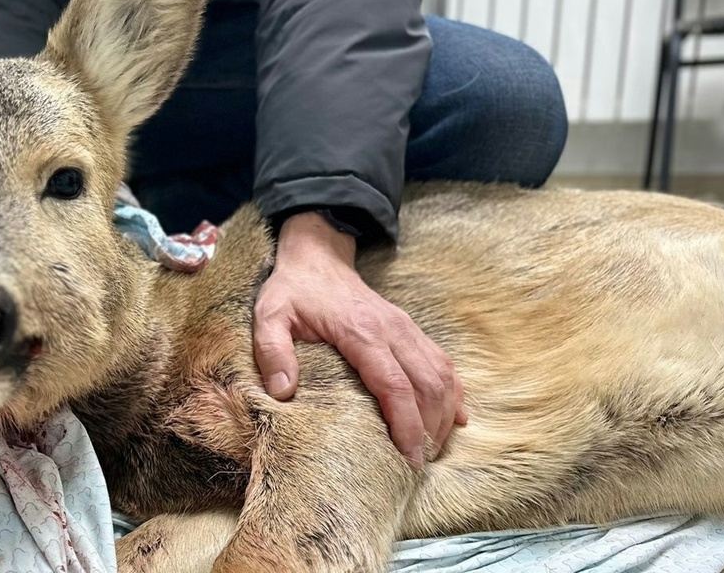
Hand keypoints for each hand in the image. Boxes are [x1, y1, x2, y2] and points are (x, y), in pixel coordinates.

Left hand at [253, 212, 466, 466]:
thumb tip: (283, 392)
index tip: (408, 457)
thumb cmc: (293, 291)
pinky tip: (454, 419)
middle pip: (428, 385)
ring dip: (444, 414)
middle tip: (418, 464)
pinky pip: (443, 363)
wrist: (317, 258)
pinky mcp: (411, 330)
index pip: (395, 385)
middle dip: (430, 429)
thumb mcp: (269, 316)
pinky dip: (454, 393)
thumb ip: (272, 351)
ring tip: (432, 450)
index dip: (407, 424)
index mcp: (361, 331)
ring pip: (442, 375)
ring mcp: (406, 328)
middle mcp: (393, 330)